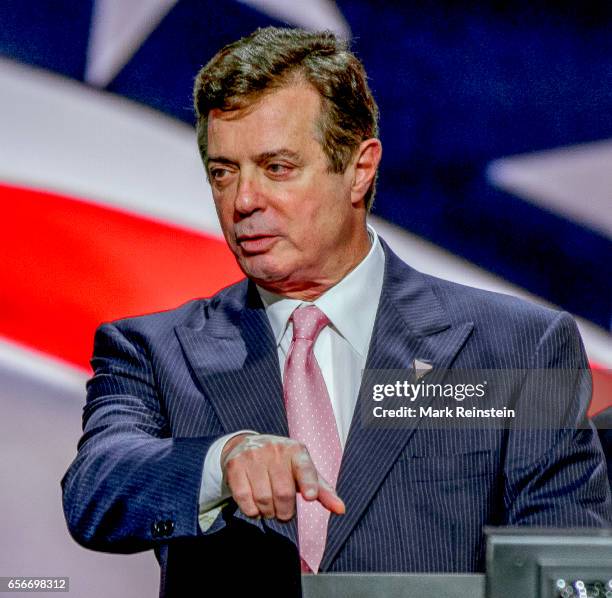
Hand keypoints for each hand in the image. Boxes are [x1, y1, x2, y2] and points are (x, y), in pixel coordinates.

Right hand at [221, 433, 344, 520]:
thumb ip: (322, 490)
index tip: (310, 496)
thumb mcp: (302, 470)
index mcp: (296, 450)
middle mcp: (274, 449)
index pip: (305, 467)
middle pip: (283, 493)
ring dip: (268, 512)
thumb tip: (341, 509)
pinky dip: (252, 511)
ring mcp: (253, 455)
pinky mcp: (235, 465)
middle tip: (284, 514)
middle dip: (285, 512)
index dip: (309, 483)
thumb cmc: (282, 463)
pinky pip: (244, 498)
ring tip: (270, 509)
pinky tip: (256, 508)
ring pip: (263, 499)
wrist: (246, 444)